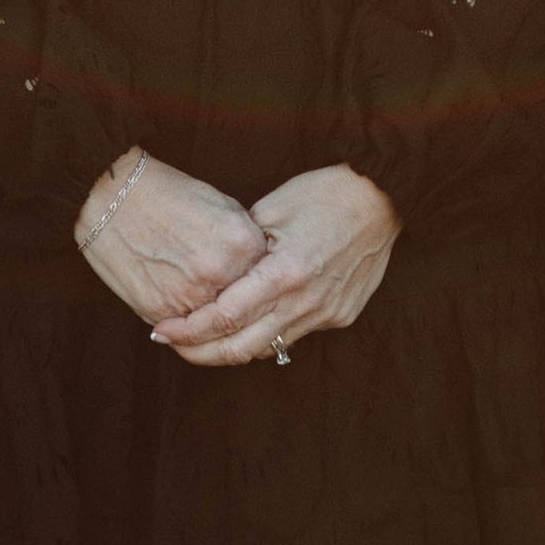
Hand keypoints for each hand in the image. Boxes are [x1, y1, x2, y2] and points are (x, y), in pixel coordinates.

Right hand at [77, 149, 270, 327]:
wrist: (111, 195)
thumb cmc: (167, 195)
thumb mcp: (222, 207)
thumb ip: (245, 244)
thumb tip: (260, 272)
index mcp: (243, 244)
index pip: (269, 282)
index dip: (261, 285)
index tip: (255, 286)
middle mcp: (221, 273)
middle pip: (246, 312)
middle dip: (242, 311)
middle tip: (235, 307)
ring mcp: (190, 296)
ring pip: (215, 329)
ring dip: (213, 323)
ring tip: (200, 303)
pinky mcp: (160, 311)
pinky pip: (184, 332)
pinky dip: (185, 326)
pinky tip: (180, 305)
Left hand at [151, 164, 400, 367]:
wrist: (384, 197)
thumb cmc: (325, 193)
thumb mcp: (271, 209)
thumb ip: (239, 247)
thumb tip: (209, 270)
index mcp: (285, 272)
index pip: (224, 317)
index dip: (188, 330)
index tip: (160, 331)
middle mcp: (306, 301)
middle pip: (241, 348)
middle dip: (200, 352)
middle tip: (171, 344)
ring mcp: (326, 313)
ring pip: (268, 349)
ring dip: (231, 348)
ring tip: (201, 339)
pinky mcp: (340, 315)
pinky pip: (293, 335)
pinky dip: (265, 334)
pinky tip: (246, 323)